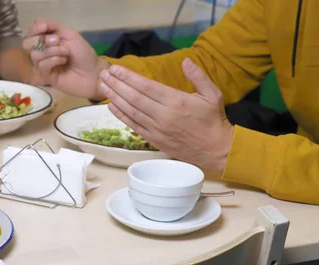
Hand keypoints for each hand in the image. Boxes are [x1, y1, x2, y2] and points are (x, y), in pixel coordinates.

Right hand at [22, 19, 108, 98]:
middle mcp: (43, 52)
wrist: (93, 72)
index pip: (31, 33)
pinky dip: (53, 60)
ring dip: (51, 50)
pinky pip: (42, 65)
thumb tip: (36, 20)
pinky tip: (63, 60)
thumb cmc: (83, 53)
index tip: (44, 27)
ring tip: (66, 52)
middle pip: (27, 44)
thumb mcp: (70, 35)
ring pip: (35, 55)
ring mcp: (43, 65)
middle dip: (40, 40)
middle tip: (56, 40)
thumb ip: (54, 26)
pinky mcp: (46, 76)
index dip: (35, 29)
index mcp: (47, 40)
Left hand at [99, 58, 233, 170]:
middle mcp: (163, 115)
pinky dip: (121, 115)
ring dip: (115, 98)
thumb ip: (198, 76)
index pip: (146, 87)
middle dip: (116, 85)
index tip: (116, 69)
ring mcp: (157, 129)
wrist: (216, 150)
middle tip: (103, 74)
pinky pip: (133, 125)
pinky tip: (111, 105)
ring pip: (131, 111)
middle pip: (134, 98)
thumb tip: (186, 61)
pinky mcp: (154, 140)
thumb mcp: (213, 94)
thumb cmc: (214, 120)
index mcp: (176, 101)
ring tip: (102, 86)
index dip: (129, 77)